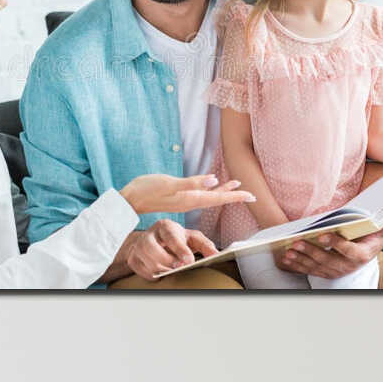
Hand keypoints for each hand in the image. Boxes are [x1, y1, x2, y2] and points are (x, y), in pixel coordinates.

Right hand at [120, 172, 255, 217]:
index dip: (235, 196)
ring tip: (237, 185)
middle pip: (217, 198)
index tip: (252, 196)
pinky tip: (212, 183)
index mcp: (190, 199)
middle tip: (252, 194)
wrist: (130, 200)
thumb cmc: (146, 190)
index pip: (218, 198)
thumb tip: (213, 180)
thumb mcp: (168, 184)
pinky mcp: (178, 196)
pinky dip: (209, 189)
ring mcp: (184, 199)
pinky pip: (200, 193)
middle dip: (234, 195)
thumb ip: (191, 183)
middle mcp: (190, 201)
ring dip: (224, 191)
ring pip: (210, 196)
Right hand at [127, 220, 215, 279]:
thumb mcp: (192, 238)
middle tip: (179, 267)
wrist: (154, 241)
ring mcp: (138, 247)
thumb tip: (217, 254)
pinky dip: (154, 275)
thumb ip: (206, 245)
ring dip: (162, 269)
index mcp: (165, 227)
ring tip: (171, 269)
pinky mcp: (133, 259)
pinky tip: (161, 271)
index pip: (170, 236)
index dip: (180, 249)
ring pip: (147, 262)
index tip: (189, 260)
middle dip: (167, 261)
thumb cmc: (176, 239)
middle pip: (152, 249)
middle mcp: (149, 235)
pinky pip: (143, 272)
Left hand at [277, 207, 382, 278]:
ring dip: (302, 259)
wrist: (365, 255)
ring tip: (289, 250)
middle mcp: (347, 266)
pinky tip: (286, 258)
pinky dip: (297, 265)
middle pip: (328, 260)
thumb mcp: (382, 229)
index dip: (336, 243)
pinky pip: (309, 270)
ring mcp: (335, 271)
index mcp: (362, 255)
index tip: (323, 234)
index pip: (348, 251)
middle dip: (311, 251)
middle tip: (297, 241)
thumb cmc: (372, 238)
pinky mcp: (324, 272)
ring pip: (316, 266)